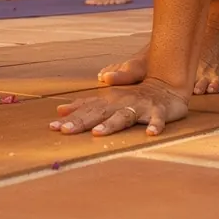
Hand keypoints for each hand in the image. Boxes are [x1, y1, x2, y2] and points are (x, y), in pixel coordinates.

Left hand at [49, 79, 187, 136]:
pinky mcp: (159, 111)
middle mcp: (120, 102)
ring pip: (124, 116)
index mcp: (108, 101)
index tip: (53, 127)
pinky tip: (151, 134)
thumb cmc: (133, 95)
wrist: (165, 84)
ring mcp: (140, 106)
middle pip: (98, 113)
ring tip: (98, 133)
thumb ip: (85, 105)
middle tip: (65, 131)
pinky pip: (157, 119)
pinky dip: (155, 125)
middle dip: (82, 122)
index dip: (70, 118)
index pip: (85, 110)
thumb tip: (60, 110)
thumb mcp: (108, 99)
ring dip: (111, 124)